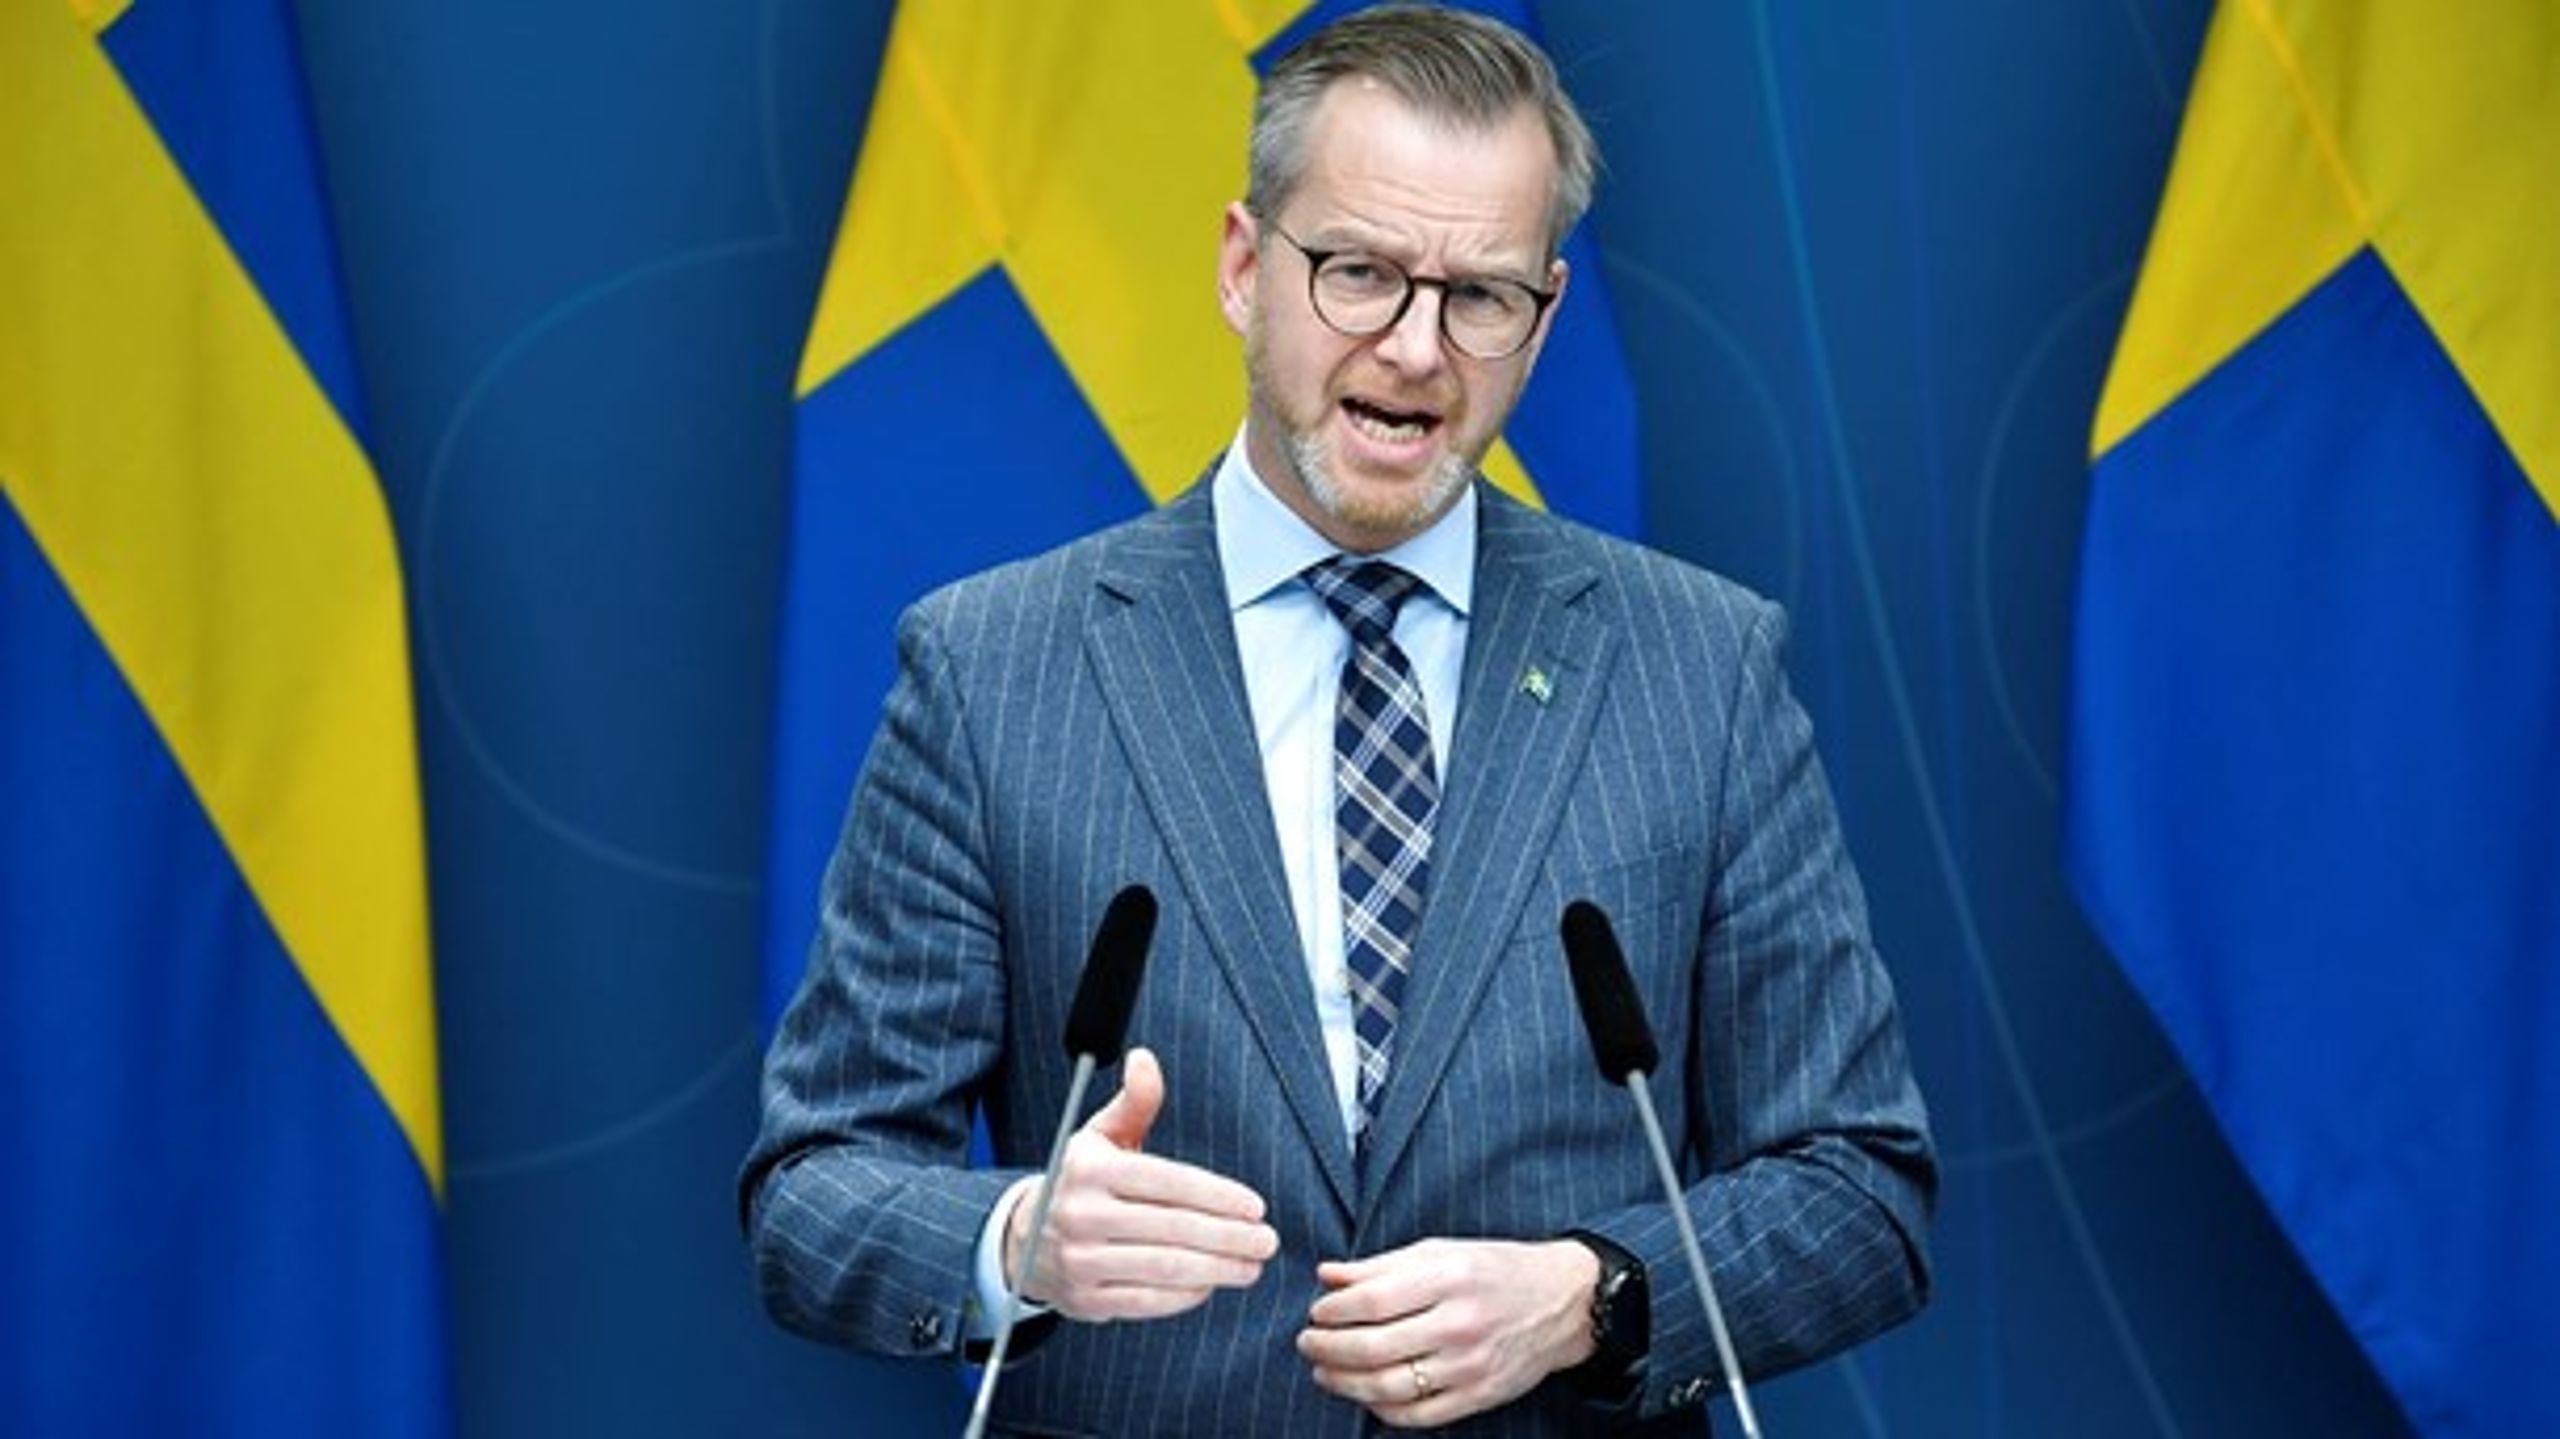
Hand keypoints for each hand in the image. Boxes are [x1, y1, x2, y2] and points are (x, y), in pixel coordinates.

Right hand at [1006, 1047, 1279, 1321]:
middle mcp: (1080, 1214)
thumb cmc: (1080, 1182)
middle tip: (1266, 1240)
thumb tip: (1144, 1058)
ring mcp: (1081, 1261)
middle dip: (1229, 1237)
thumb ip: (1134, 1102)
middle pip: (1173, 1228)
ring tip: (1251, 1266)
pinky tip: (1212, 1284)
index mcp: (1090, 1169)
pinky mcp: (1085, 1300)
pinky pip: (1147, 1301)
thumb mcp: (1100, 1136)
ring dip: (1217, 1269)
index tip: (1255, 1207)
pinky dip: (1186, 1296)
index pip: (1167, 1181)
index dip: (1217, 1195)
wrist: (1023, 1240)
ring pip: (1165, 1267)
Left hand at [1295, 1237, 1597, 1427]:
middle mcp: (1460, 1324)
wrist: (1563, 1303)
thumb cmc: (1495, 1270)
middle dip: (1327, 1348)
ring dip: (1345, 1383)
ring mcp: (1470, 1366)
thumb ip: (1381, 1265)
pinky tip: (1365, 1394)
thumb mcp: (1441, 1251)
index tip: (1316, 1312)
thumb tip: (1326, 1275)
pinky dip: (1382, 1409)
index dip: (1333, 1311)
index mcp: (1449, 1279)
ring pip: (1389, 1387)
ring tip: (1324, 1370)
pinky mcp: (1478, 1396)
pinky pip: (1417, 1416)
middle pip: (1374, 1348)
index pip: (1373, 1301)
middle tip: (1307, 1343)